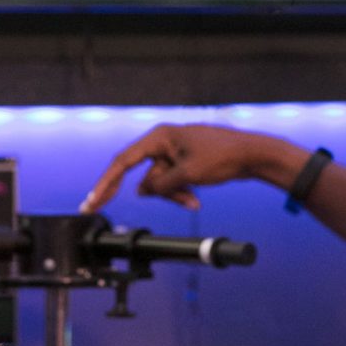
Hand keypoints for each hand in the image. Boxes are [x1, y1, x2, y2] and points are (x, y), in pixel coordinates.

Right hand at [79, 124, 268, 213]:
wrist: (252, 155)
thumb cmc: (222, 157)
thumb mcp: (187, 175)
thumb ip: (160, 185)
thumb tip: (142, 191)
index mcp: (159, 137)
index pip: (124, 161)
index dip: (106, 183)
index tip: (93, 200)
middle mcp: (163, 142)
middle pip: (143, 175)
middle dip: (151, 193)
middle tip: (99, 209)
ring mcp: (173, 152)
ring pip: (160, 183)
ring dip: (173, 195)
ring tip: (193, 200)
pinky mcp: (184, 162)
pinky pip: (173, 182)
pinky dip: (182, 192)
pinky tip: (195, 200)